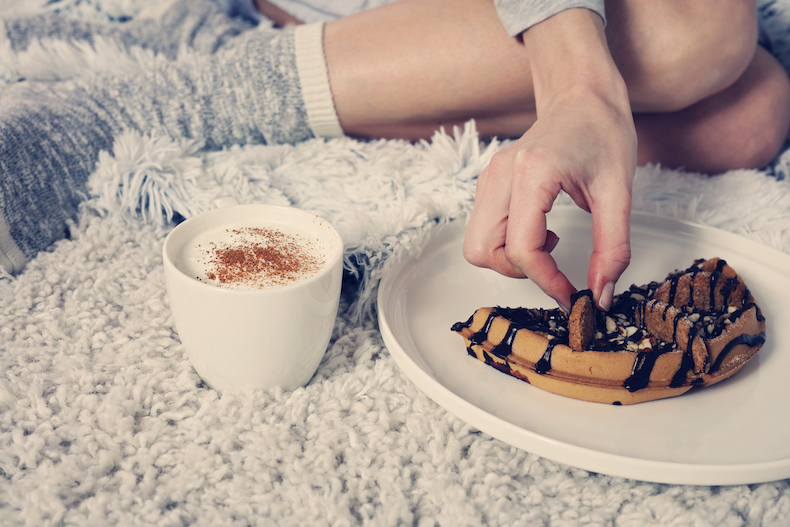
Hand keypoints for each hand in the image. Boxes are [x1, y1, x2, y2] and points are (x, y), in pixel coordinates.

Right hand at [462, 9, 636, 311]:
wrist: (581, 93)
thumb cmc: (602, 131)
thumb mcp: (619, 192)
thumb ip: (613, 248)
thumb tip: (600, 295)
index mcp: (532, 173)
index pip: (521, 248)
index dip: (546, 281)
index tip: (572, 296)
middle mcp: (500, 175)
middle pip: (482, 251)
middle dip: (517, 272)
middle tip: (553, 269)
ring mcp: (488, 178)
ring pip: (476, 245)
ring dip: (508, 260)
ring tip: (548, 246)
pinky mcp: (488, 183)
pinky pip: (482, 230)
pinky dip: (506, 244)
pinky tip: (539, 230)